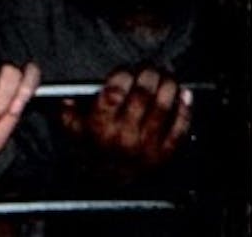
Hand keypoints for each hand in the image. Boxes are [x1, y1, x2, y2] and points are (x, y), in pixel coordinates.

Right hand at [60, 67, 192, 175]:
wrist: (110, 184)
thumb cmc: (94, 151)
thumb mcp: (74, 131)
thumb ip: (68, 113)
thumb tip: (66, 97)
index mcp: (101, 126)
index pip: (114, 91)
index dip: (123, 74)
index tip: (126, 69)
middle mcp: (124, 135)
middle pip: (142, 95)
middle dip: (148, 74)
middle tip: (149, 67)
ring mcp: (146, 145)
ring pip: (162, 107)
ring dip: (168, 85)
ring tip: (167, 74)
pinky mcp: (163, 154)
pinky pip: (178, 129)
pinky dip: (184, 110)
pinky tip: (184, 95)